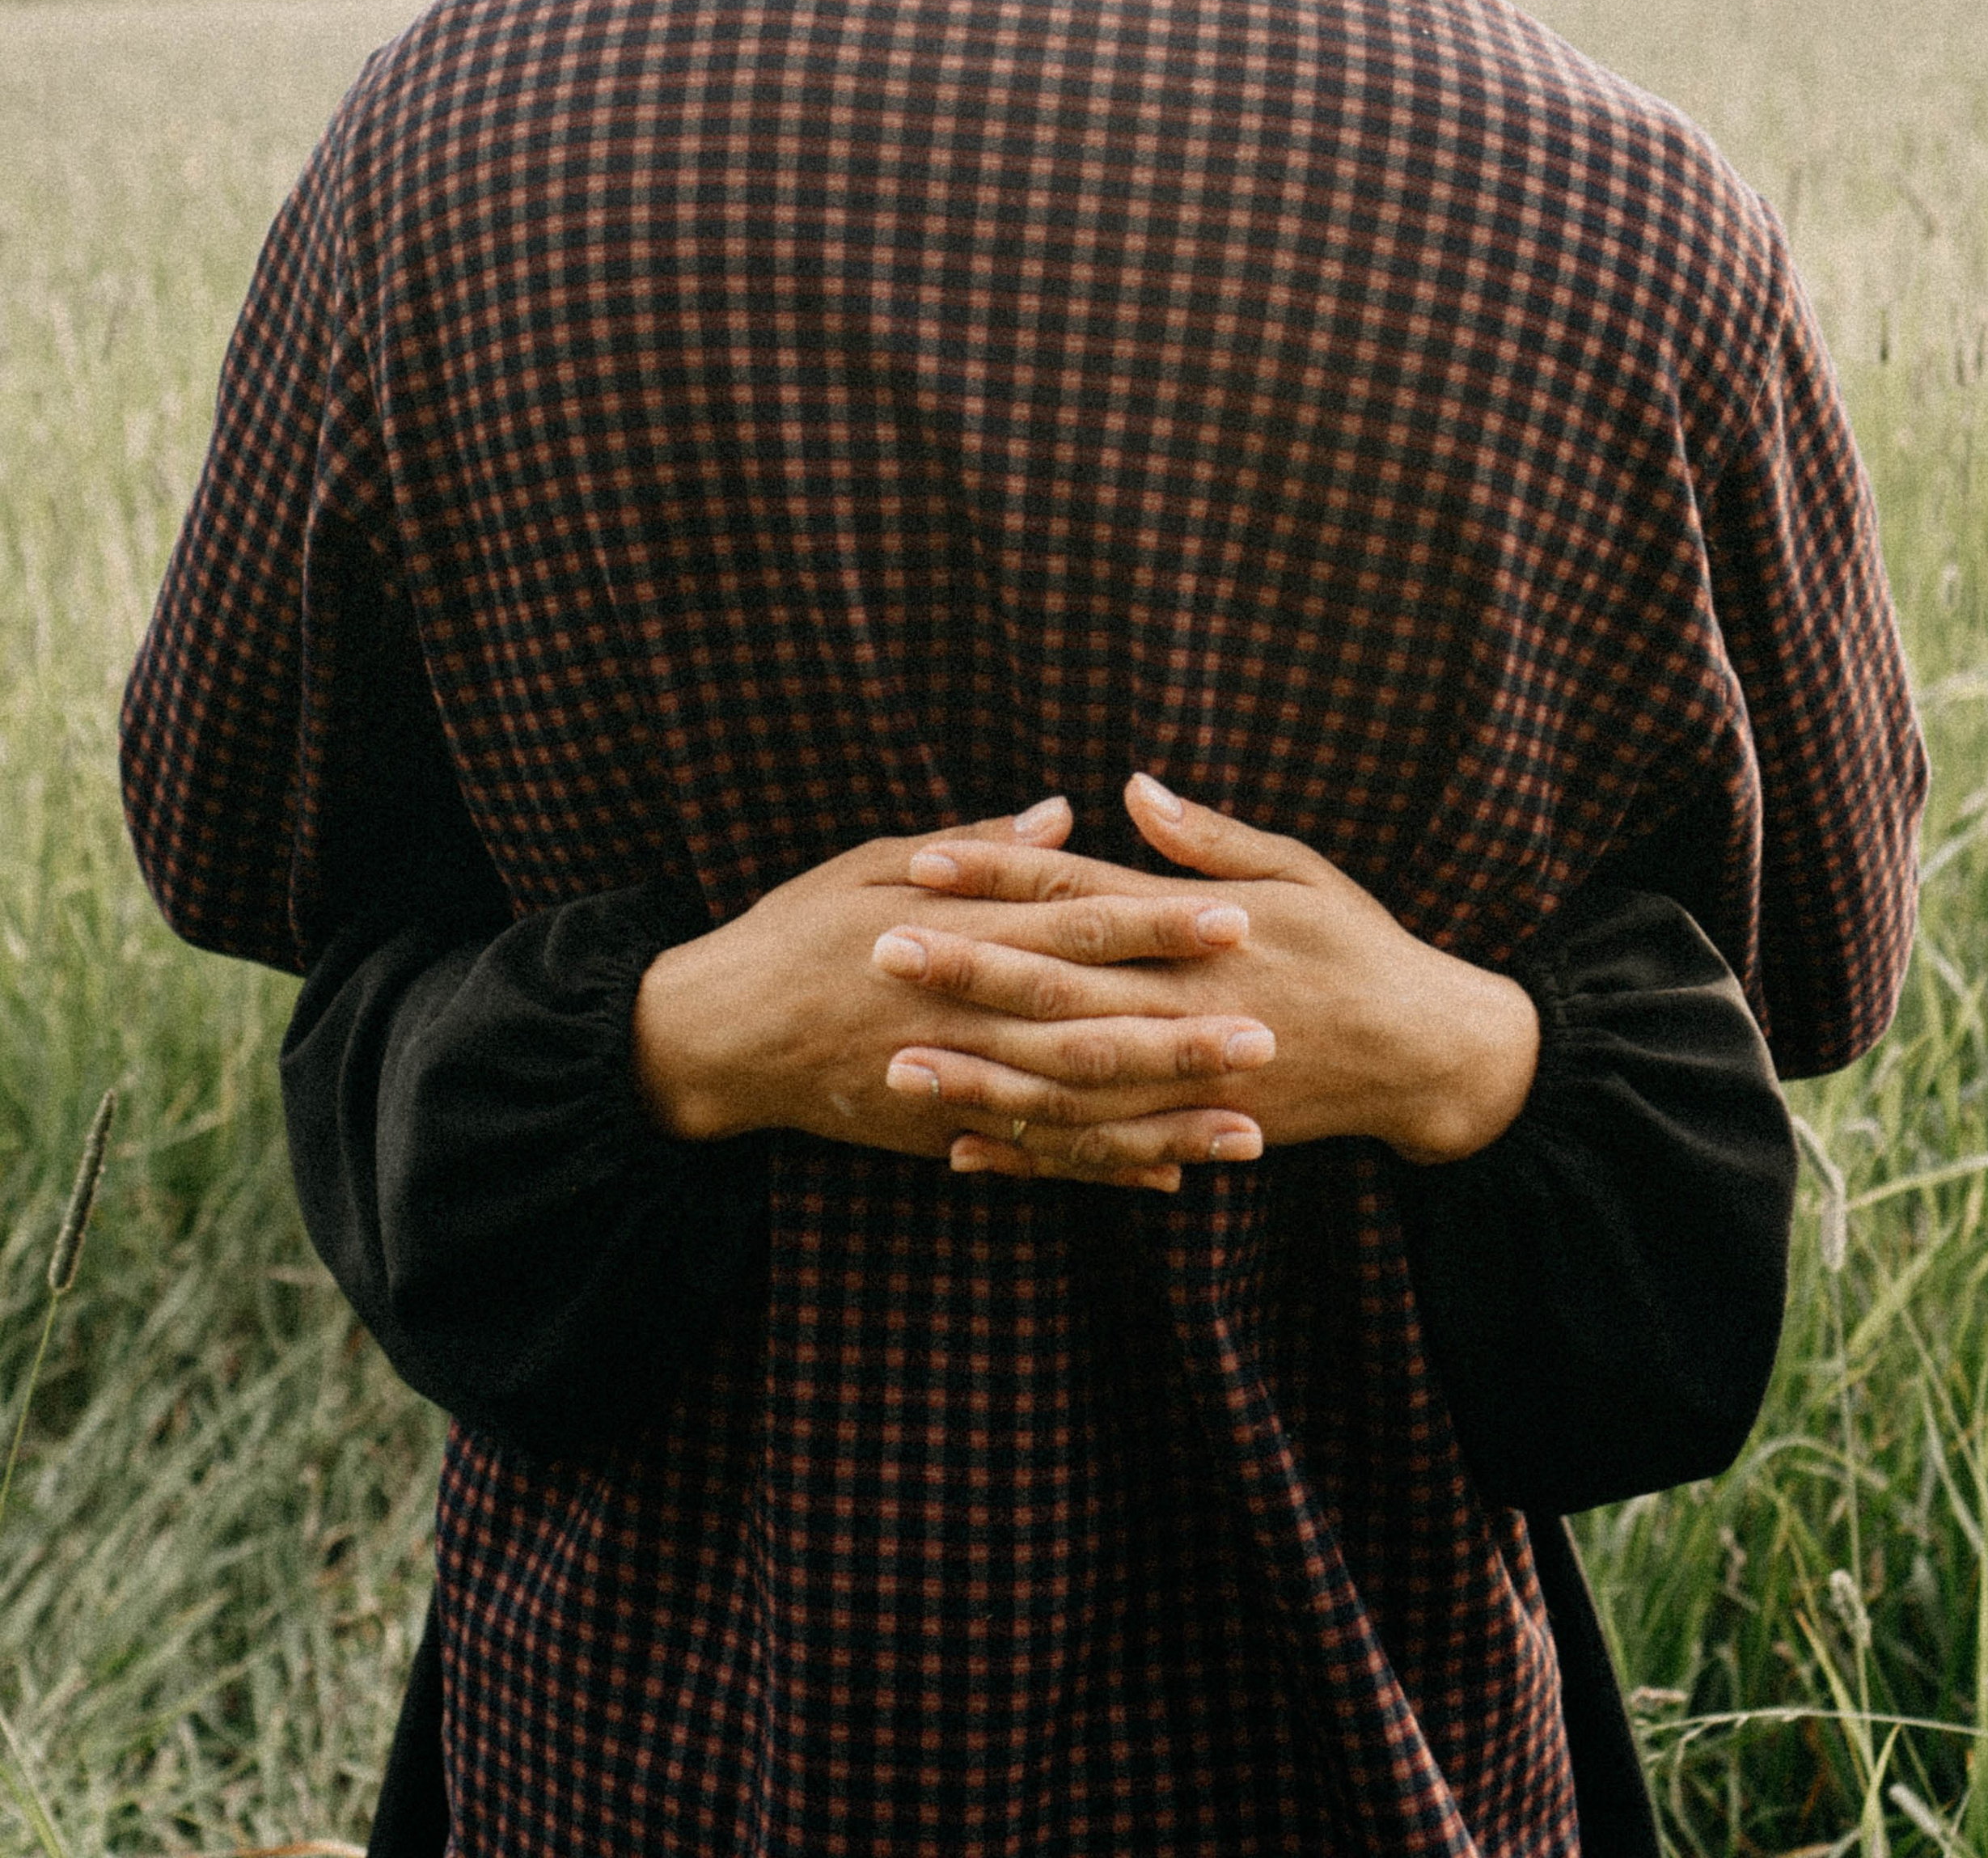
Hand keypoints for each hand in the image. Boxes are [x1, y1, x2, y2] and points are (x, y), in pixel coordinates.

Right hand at [631, 798, 1272, 1189]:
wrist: (713, 1035)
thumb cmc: (794, 931)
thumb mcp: (870, 860)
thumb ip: (976, 846)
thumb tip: (1065, 815)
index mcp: (953, 929)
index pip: (1074, 922)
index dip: (1156, 920)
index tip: (1234, 915)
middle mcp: (961, 1011)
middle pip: (1089, 1023)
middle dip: (1181, 1031)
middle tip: (1270, 1033)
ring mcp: (953, 1081)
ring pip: (1073, 1106)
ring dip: (1161, 1118)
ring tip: (1248, 1128)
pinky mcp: (940, 1130)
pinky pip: (1033, 1157)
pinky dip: (1101, 1168)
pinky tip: (1170, 1176)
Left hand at [884, 774, 1539, 1182]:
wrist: (1428, 1055)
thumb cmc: (1358, 944)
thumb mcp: (1299, 870)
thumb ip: (1208, 838)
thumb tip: (1129, 786)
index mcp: (1204, 932)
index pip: (1082, 900)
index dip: (1001, 879)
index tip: (924, 863)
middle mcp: (1188, 1008)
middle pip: (1057, 990)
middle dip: (964, 972)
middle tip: (878, 953)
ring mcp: (1190, 1079)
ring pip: (1068, 1084)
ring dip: (981, 1076)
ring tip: (896, 1065)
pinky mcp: (1195, 1130)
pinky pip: (1101, 1151)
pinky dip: (1033, 1155)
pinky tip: (963, 1152)